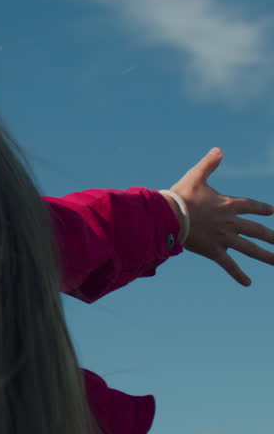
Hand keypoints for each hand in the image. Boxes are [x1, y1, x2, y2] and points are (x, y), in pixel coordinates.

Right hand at [168, 148, 273, 285]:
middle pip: (257, 230)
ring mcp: (225, 238)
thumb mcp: (196, 177)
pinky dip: (238, 274)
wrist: (170, 215)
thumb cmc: (181, 196)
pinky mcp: (214, 250)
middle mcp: (231, 222)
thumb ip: (209, 164)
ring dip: (266, 256)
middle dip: (273, 236)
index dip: (263, 208)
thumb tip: (219, 150)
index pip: (251, 206)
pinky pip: (229, 264)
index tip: (273, 211)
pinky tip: (248, 283)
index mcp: (228, 204)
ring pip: (250, 249)